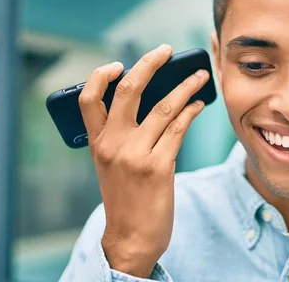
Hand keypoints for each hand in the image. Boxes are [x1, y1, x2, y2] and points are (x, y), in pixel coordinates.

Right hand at [78, 44, 208, 276]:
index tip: (119, 63)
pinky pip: (179, 127)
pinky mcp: (158, 166)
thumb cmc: (126, 198)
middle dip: (149, 64)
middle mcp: (112, 145)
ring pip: (163, 107)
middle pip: (128, 91)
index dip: (101, 76)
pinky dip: (191, 111)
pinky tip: (200, 104)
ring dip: (185, 86)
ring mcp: (135, 155)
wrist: (132, 237)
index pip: (88, 100)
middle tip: (166, 50)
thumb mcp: (112, 165)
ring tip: (201, 76)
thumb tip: (154, 100)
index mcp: (97, 143)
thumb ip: (122, 136)